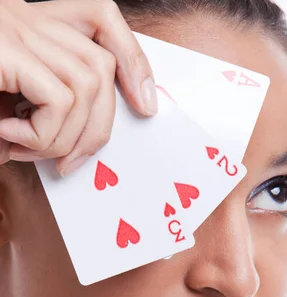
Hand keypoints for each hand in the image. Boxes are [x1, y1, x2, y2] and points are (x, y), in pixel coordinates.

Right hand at [0, 0, 157, 174]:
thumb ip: (41, 112)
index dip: (132, 58)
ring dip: (64, 136)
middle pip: (101, 63)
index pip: (99, 16)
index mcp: (32, 27)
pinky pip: (57, 100)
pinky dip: (41, 134)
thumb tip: (74, 150)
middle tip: (69, 164)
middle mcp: (26, 18)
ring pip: (86, 84)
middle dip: (99, 126)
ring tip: (28, 150)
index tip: (146, 106)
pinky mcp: (3, 47)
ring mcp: (14, 27)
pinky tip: (8, 135)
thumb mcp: (7, 103)